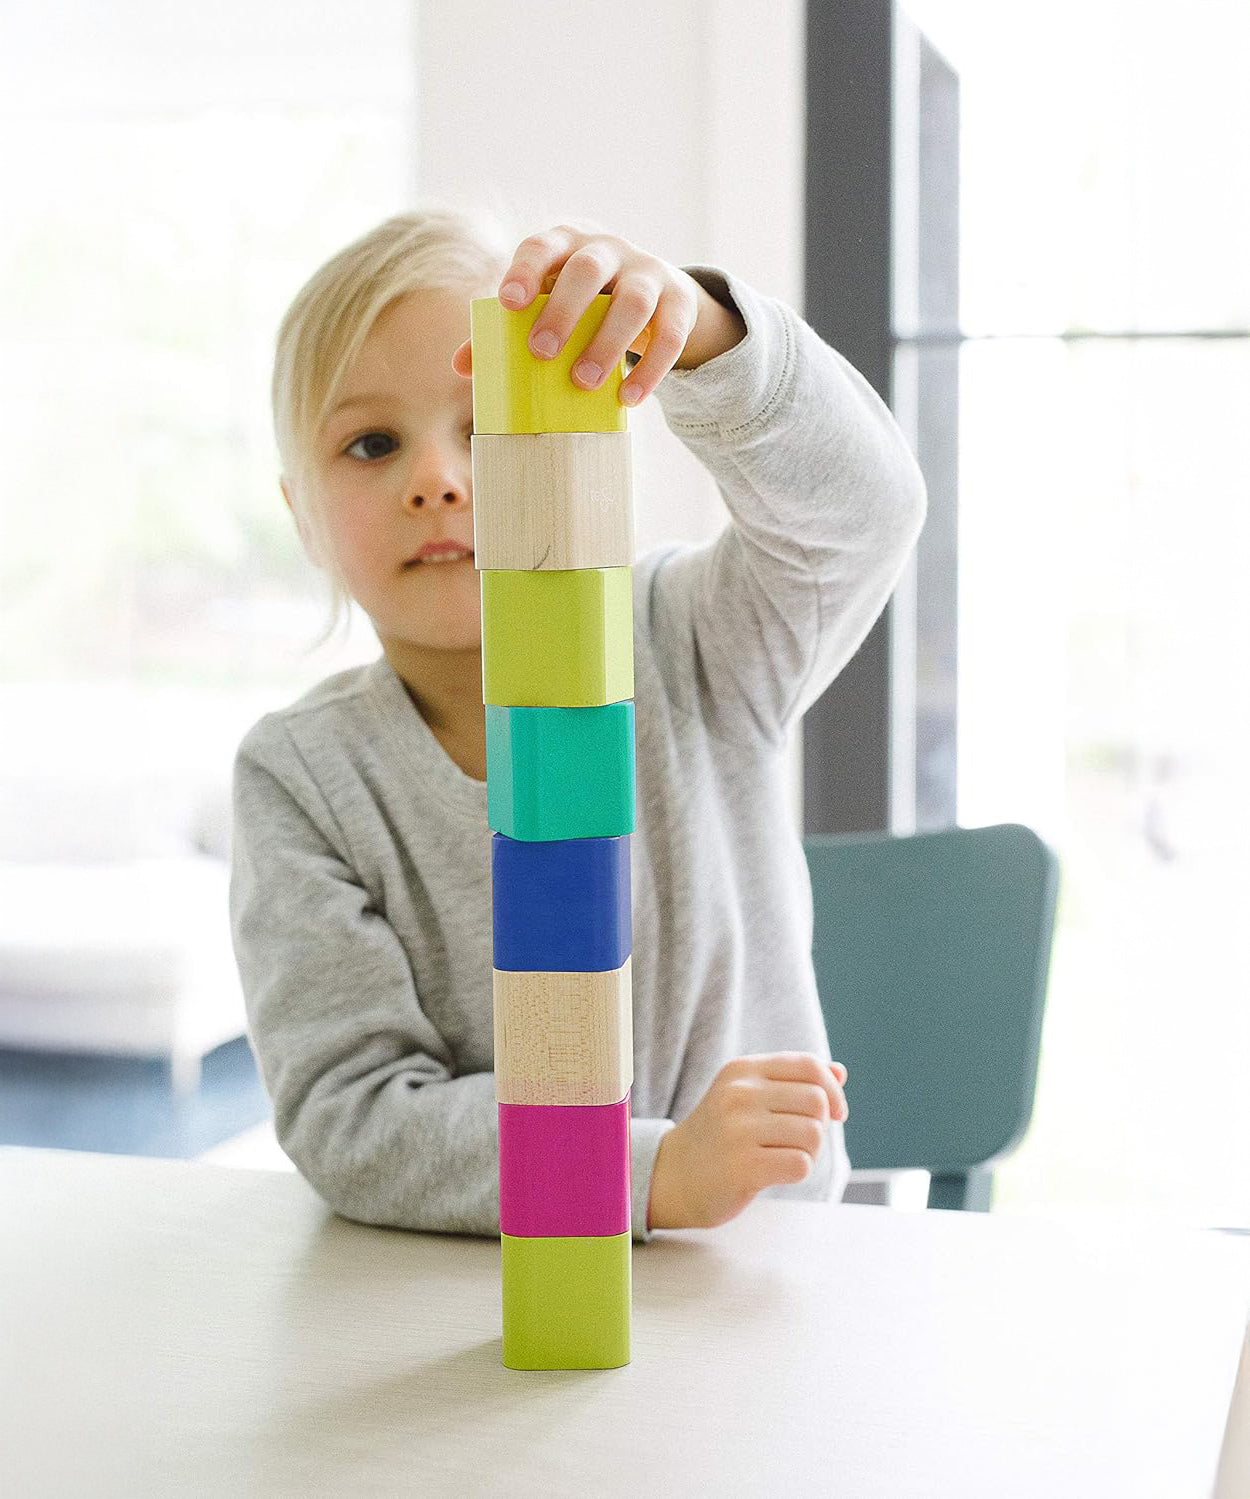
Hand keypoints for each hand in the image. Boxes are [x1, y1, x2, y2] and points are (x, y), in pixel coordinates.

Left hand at [450, 221, 743, 405]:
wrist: (654, 292)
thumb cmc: (583, 302)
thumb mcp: (547, 305)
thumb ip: (506, 331)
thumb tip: (463, 366)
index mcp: (565, 244)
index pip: (542, 246)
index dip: (525, 271)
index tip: (508, 303)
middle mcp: (608, 250)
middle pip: (587, 270)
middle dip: (563, 310)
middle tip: (541, 352)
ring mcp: (648, 272)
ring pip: (633, 301)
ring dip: (608, 343)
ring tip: (584, 383)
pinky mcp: (679, 302)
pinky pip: (671, 334)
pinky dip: (651, 369)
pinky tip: (629, 398)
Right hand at [647, 1052, 849, 1230]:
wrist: (674, 1175)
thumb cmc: (721, 1135)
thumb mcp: (749, 1097)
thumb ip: (793, 1082)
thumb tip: (839, 1072)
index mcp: (743, 1070)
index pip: (808, 1065)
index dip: (832, 1089)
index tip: (837, 1112)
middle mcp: (739, 1093)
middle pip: (817, 1101)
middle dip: (819, 1125)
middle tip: (797, 1140)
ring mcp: (739, 1129)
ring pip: (813, 1134)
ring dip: (810, 1151)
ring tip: (783, 1156)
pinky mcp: (744, 1166)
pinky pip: (801, 1164)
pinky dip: (798, 1171)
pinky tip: (775, 1172)